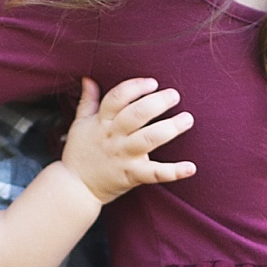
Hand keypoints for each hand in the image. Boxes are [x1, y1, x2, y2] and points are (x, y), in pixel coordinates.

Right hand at [61, 77, 195, 204]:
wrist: (75, 187)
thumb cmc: (80, 153)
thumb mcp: (80, 124)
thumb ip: (88, 101)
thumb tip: (89, 79)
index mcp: (101, 122)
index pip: (117, 98)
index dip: (135, 87)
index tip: (152, 83)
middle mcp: (113, 137)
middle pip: (136, 115)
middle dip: (156, 103)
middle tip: (174, 95)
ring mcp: (124, 156)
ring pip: (148, 139)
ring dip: (170, 128)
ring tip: (187, 119)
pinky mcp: (132, 175)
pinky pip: (154, 174)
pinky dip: (174, 172)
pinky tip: (191, 167)